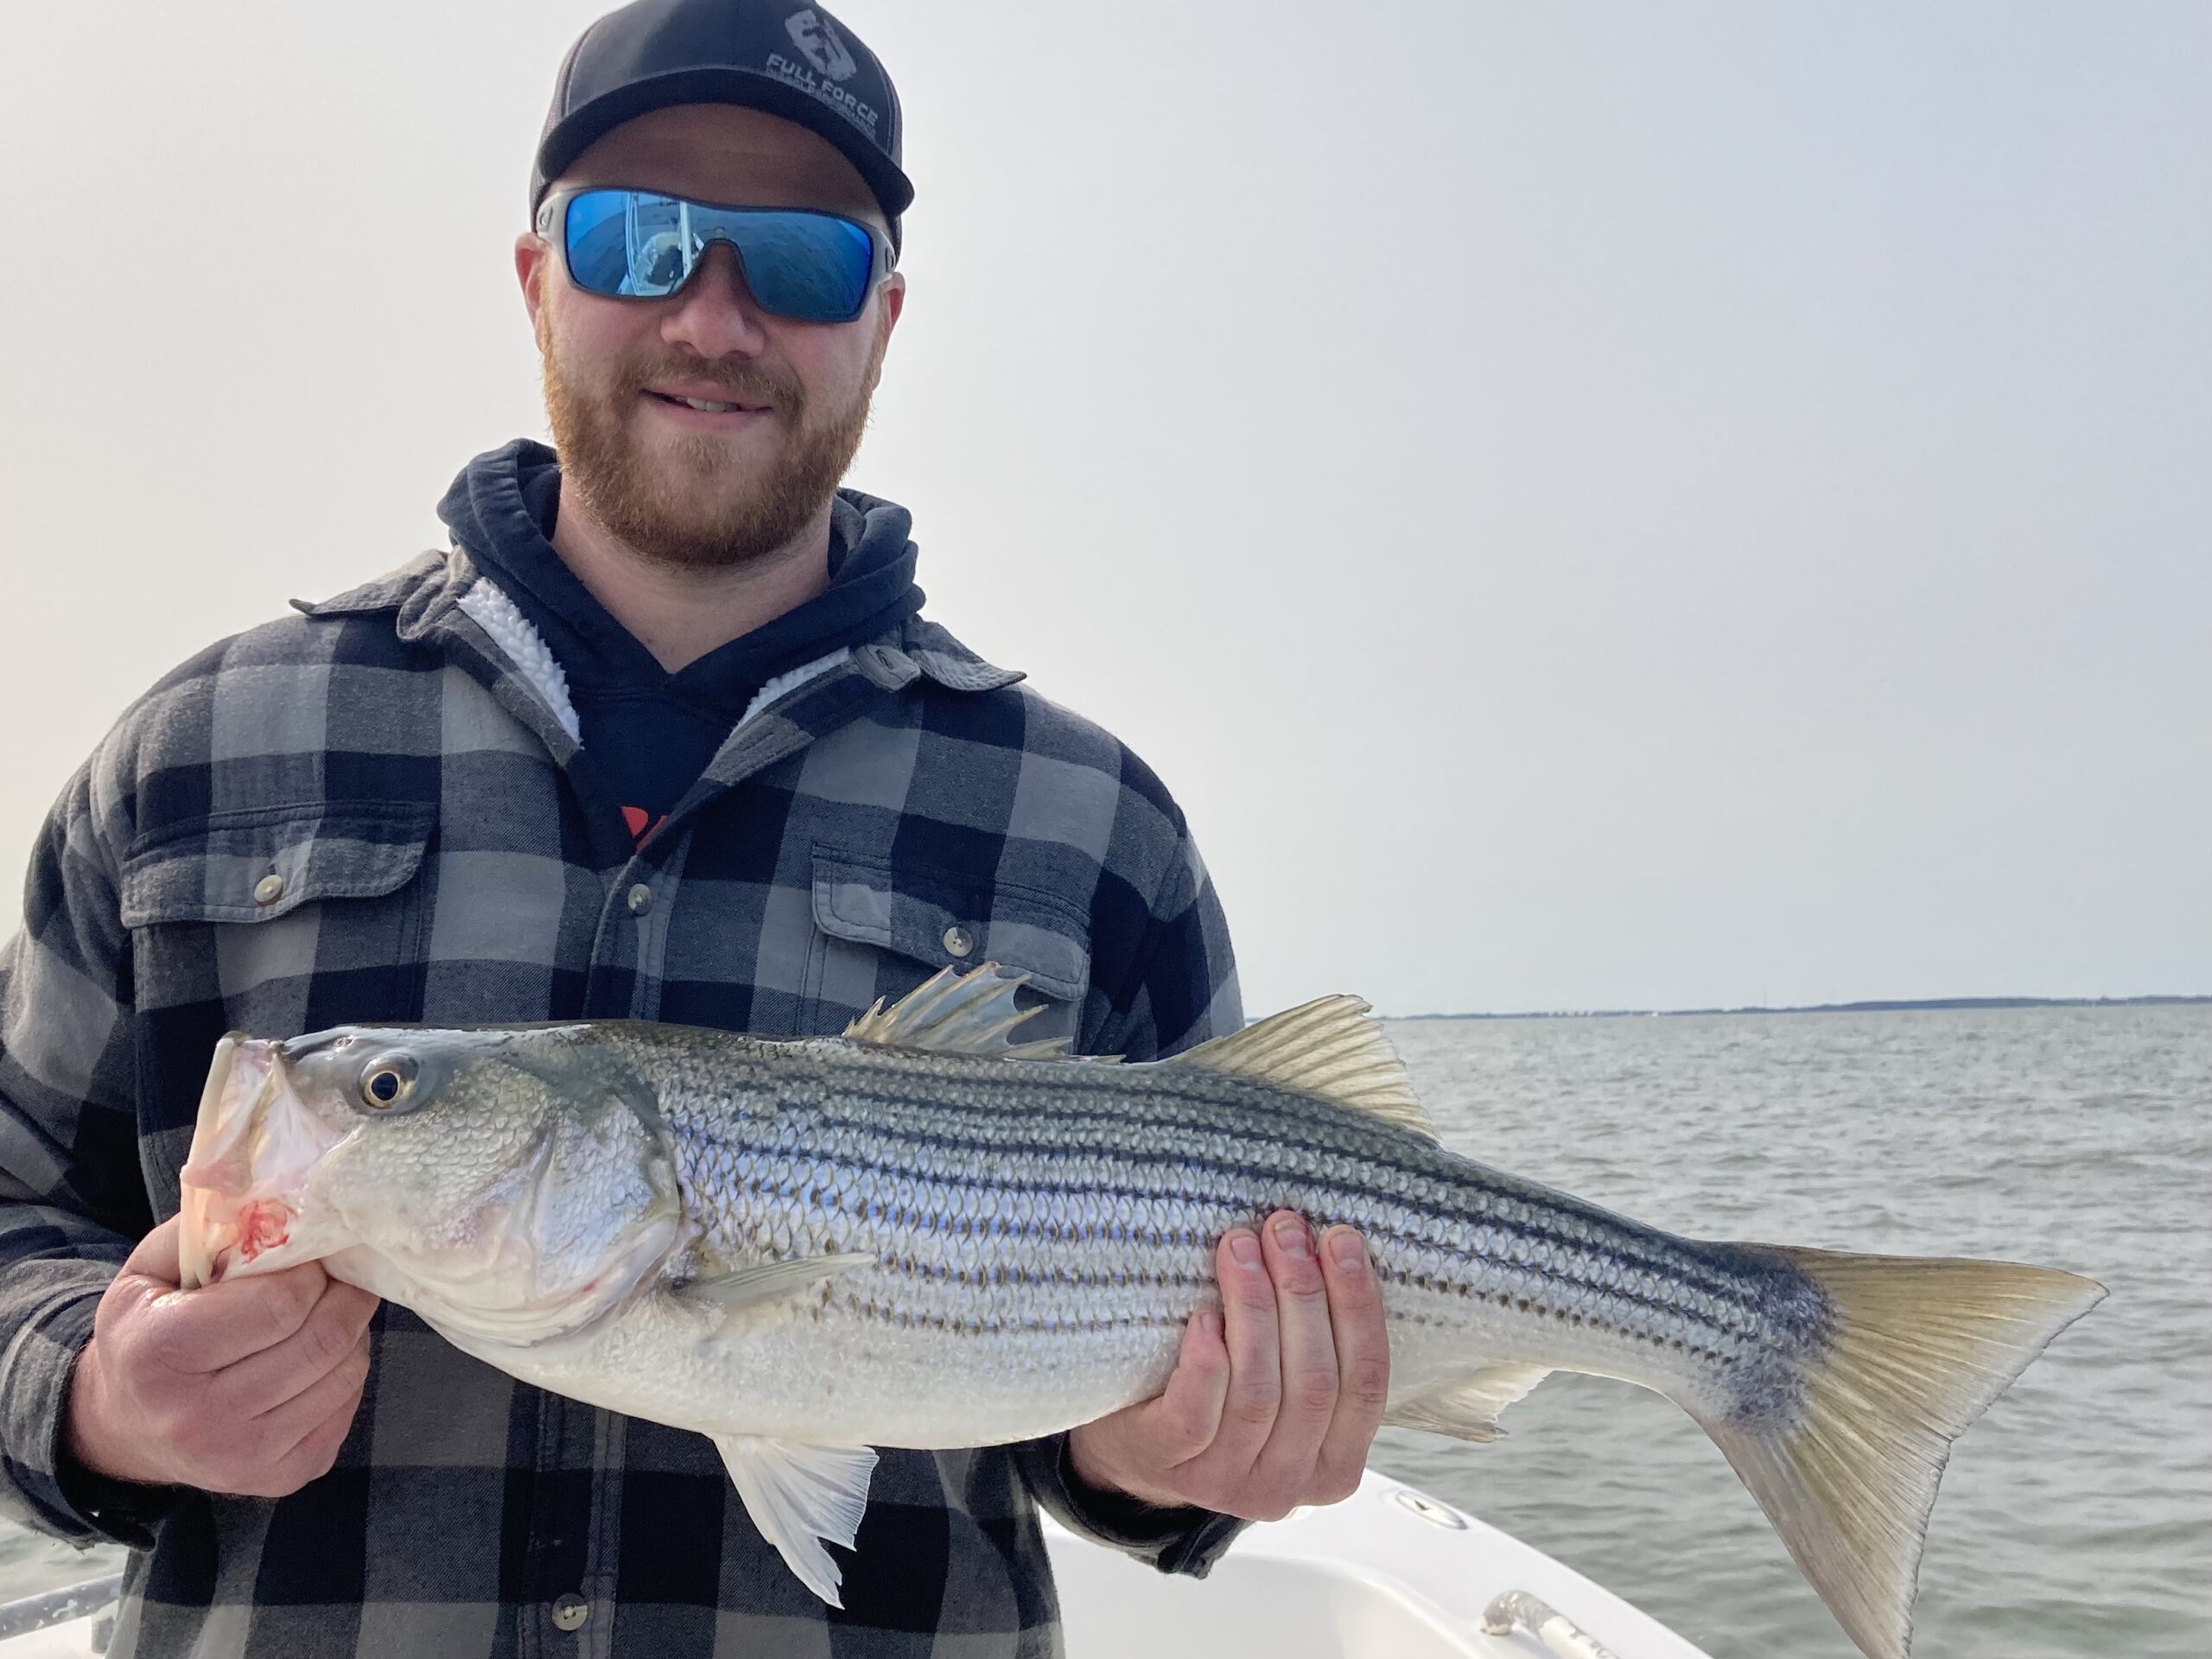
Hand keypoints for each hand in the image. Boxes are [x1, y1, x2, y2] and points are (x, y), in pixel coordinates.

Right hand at [64, 1216, 377, 1497]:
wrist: (125, 1426)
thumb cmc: (147, 1332)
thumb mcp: (151, 1271)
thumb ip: (210, 1229)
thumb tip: (281, 1196)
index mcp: (161, 1353)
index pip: (282, 1303)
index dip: (310, 1271)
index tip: (310, 1258)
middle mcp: (200, 1417)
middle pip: (322, 1339)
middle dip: (343, 1296)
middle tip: (337, 1277)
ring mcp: (243, 1457)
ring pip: (345, 1373)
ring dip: (350, 1332)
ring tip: (324, 1315)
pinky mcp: (280, 1477)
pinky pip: (347, 1408)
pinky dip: (344, 1373)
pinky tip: (314, 1359)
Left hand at [1067, 1212, 1388, 1519]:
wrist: (1137, 1447)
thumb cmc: (1226, 1393)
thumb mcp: (1287, 1383)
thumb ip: (1318, 1342)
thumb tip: (1334, 1246)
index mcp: (1336, 1464)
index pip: (1367, 1383)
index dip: (1358, 1306)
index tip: (1341, 1239)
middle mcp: (1289, 1484)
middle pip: (1315, 1382)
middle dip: (1304, 1294)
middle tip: (1285, 1229)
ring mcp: (1229, 1481)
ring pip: (1258, 1392)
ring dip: (1254, 1308)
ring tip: (1240, 1246)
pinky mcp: (1173, 1464)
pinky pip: (1197, 1414)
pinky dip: (1206, 1360)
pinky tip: (1203, 1317)